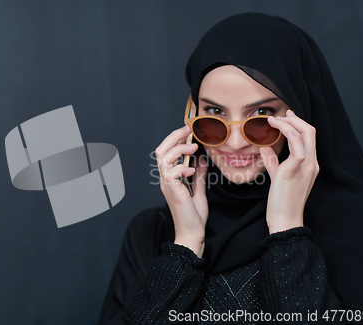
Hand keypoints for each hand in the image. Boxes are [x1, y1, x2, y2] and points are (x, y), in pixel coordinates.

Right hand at [155, 125, 208, 256]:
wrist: (193, 233)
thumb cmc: (194, 214)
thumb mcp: (199, 189)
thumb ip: (199, 174)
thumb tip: (201, 159)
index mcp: (170, 177)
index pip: (165, 152)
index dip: (174, 139)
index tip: (188, 130)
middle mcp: (166, 179)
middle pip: (160, 150)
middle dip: (173, 137)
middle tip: (188, 130)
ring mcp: (168, 185)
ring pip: (164, 158)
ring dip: (179, 149)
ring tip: (194, 147)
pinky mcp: (173, 191)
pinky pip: (171, 172)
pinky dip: (182, 167)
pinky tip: (192, 170)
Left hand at [259, 110, 319, 233]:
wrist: (285, 219)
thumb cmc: (281, 201)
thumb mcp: (278, 176)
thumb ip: (273, 161)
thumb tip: (265, 147)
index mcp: (309, 164)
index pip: (308, 137)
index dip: (298, 124)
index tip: (285, 117)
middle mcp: (311, 164)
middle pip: (309, 131)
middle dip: (294, 119)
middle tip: (279, 115)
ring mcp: (305, 167)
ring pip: (305, 134)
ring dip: (288, 124)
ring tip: (273, 121)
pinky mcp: (295, 171)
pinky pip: (297, 148)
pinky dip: (287, 136)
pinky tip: (274, 133)